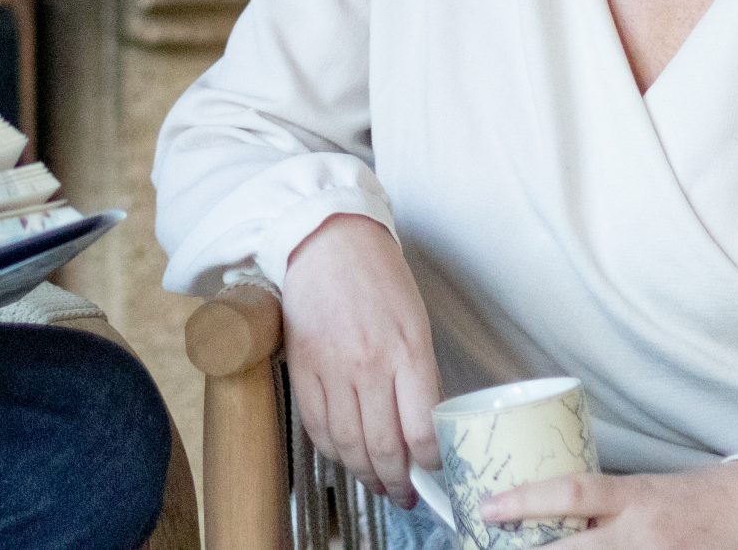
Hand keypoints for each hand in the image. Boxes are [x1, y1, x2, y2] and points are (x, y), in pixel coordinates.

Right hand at [279, 213, 441, 499]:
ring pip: (348, 445)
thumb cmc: (379, 277)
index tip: (435, 470)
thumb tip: (424, 426)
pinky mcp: (303, 368)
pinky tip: (345, 456)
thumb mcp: (416, 322)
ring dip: (365, 474)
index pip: (422, 430)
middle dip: (398, 482)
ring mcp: (332, 369)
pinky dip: (333, 451)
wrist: (328, 242)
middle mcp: (370, 366)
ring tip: (377, 483)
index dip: (431, 463)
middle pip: (384, 447)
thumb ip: (420, 375)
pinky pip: (317, 426)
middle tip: (405, 494)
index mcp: (407, 351)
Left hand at [482, 461, 737, 549]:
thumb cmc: (694, 497)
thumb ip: (601, 505)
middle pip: (575, 549)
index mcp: (635, 497)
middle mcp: (645, 533)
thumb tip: (542, 515)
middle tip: (491, 549)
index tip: (487, 508)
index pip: (572, 493)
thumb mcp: (644, 489)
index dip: (524, 500)